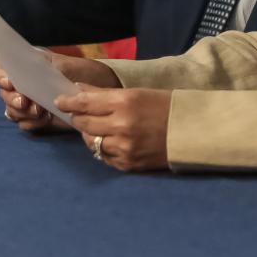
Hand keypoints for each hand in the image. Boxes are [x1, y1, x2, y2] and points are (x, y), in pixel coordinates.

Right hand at [0, 53, 118, 130]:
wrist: (102, 91)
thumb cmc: (84, 73)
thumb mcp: (67, 65)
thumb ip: (45, 70)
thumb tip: (25, 77)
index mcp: (28, 66)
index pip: (1, 69)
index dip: (0, 76)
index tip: (10, 84)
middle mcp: (24, 84)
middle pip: (4, 94)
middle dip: (13, 100)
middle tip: (28, 104)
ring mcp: (30, 102)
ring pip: (12, 110)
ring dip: (22, 113)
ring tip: (41, 113)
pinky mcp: (38, 118)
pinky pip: (25, 123)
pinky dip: (32, 123)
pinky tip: (45, 120)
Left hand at [54, 85, 171, 171]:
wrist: (196, 132)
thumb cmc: (169, 106)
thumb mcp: (140, 93)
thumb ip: (109, 95)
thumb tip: (81, 93)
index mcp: (126, 102)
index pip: (86, 102)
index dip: (70, 101)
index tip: (60, 100)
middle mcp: (120, 125)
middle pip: (84, 123)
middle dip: (78, 117)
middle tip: (77, 113)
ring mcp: (123, 147)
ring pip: (90, 142)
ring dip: (89, 134)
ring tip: (96, 128)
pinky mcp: (127, 163)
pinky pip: (103, 157)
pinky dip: (103, 148)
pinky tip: (110, 142)